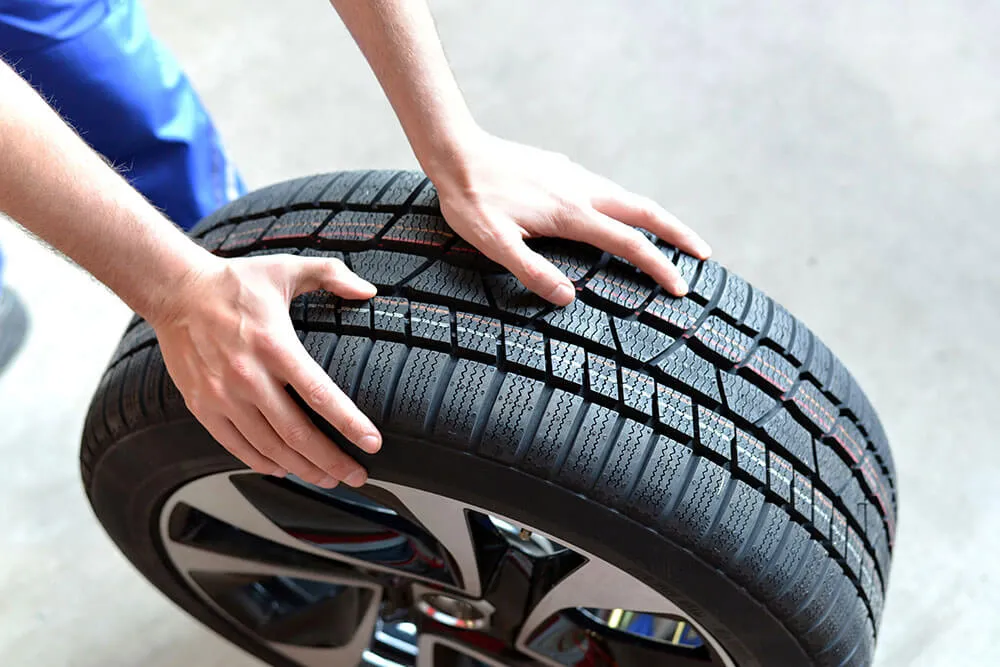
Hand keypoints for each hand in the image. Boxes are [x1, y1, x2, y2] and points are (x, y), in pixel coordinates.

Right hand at [149, 254, 381, 487]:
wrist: (175, 291)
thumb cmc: (234, 282)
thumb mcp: (287, 268)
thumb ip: (331, 274)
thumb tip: (369, 290)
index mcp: (274, 345)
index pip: (319, 394)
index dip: (349, 423)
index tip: (372, 443)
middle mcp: (248, 376)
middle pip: (297, 433)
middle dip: (331, 460)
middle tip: (356, 475)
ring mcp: (222, 395)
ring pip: (269, 446)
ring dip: (302, 468)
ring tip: (328, 478)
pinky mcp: (202, 406)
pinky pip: (236, 446)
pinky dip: (263, 463)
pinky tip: (285, 469)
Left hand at [429, 131, 711, 305]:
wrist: (455, 151)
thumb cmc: (470, 201)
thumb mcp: (493, 243)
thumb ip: (531, 271)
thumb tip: (569, 299)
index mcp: (570, 213)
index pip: (628, 243)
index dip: (659, 266)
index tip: (681, 288)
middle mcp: (581, 190)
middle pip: (645, 210)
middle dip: (678, 233)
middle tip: (704, 254)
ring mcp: (573, 176)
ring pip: (627, 197)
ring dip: (655, 218)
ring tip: (670, 239)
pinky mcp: (561, 170)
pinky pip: (606, 189)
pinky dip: (627, 207)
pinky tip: (618, 216)